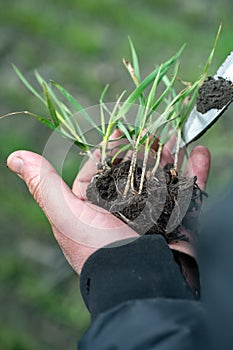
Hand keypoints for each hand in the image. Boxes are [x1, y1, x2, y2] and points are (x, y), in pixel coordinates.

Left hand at [7, 130, 209, 275]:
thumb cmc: (98, 248)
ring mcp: (151, 214)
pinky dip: (194, 171)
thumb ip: (44, 185)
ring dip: (170, 155)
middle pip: (133, 170)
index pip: (100, 169)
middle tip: (153, 133)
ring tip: (175, 136)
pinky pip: (188, 191)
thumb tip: (15, 157)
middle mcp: (122, 209)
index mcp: (94, 206)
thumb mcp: (66, 214)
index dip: (109, 150)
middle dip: (144, 150)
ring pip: (161, 176)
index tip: (121, 132)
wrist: (138, 283)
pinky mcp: (177, 220)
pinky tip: (198, 152)